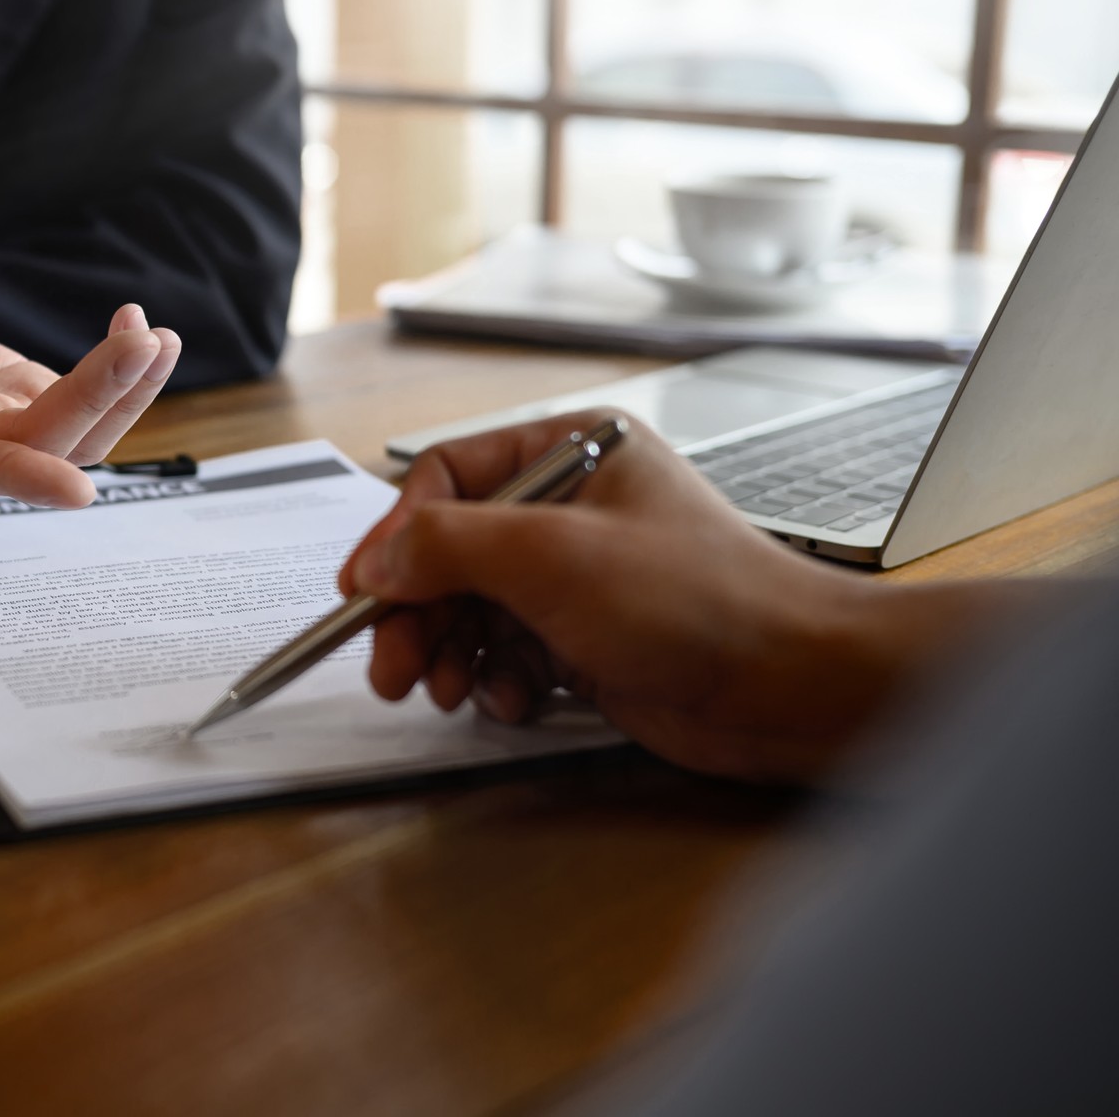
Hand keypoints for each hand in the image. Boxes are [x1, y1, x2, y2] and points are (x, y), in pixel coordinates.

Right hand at [0, 282, 179, 508]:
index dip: (22, 477)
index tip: (77, 491)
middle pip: (45, 442)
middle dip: (100, 395)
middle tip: (144, 339)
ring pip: (78, 433)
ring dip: (127, 391)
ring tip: (162, 338)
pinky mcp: (23, 401)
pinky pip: (83, 402)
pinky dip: (118, 372)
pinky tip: (138, 332)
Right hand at [339, 412, 959, 781]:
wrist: (790, 687)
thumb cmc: (703, 602)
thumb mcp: (553, 557)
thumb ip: (448, 546)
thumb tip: (376, 560)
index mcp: (572, 450)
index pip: (447, 479)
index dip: (396, 538)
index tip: (361, 593)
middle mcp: (571, 505)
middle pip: (450, 552)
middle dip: (417, 613)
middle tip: (392, 667)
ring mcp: (579, 574)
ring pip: (472, 607)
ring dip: (450, 653)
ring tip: (450, 691)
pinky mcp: (587, 635)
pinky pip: (507, 651)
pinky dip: (496, 680)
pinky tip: (513, 701)